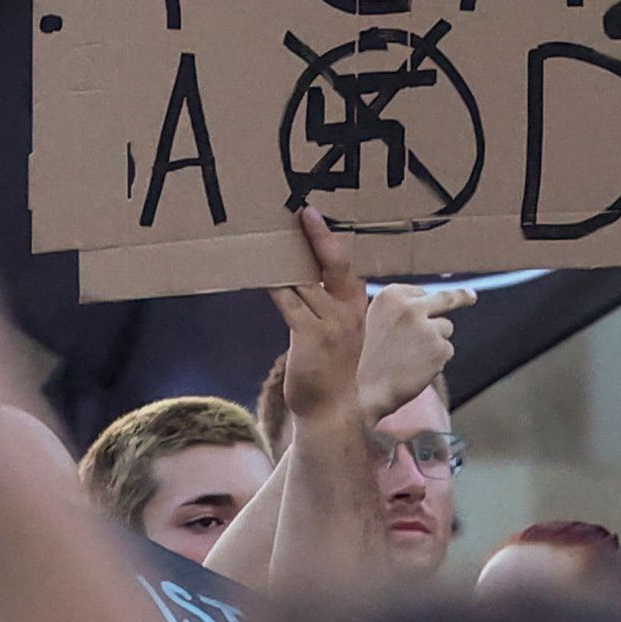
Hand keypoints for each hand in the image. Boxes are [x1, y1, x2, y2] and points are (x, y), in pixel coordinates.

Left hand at [262, 208, 373, 423]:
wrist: (331, 410)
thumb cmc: (331, 368)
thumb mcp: (341, 331)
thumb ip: (329, 303)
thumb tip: (300, 275)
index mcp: (357, 305)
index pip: (345, 264)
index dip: (329, 238)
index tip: (313, 213)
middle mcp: (348, 310)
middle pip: (333, 263)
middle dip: (318, 236)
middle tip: (303, 212)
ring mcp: (331, 323)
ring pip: (304, 280)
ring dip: (285, 259)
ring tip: (268, 240)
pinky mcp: (309, 336)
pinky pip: (288, 301)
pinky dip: (275, 285)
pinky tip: (263, 273)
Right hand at [353, 280, 470, 424]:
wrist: (364, 391)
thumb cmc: (368, 359)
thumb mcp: (376, 322)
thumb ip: (401, 309)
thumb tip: (431, 301)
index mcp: (390, 296)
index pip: (419, 292)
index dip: (418, 307)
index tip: (427, 303)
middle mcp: (410, 306)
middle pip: (446, 298)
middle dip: (461, 296)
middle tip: (472, 296)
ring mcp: (426, 327)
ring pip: (445, 328)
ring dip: (435, 342)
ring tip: (410, 358)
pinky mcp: (440, 348)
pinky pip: (447, 350)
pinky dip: (436, 361)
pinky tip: (417, 369)